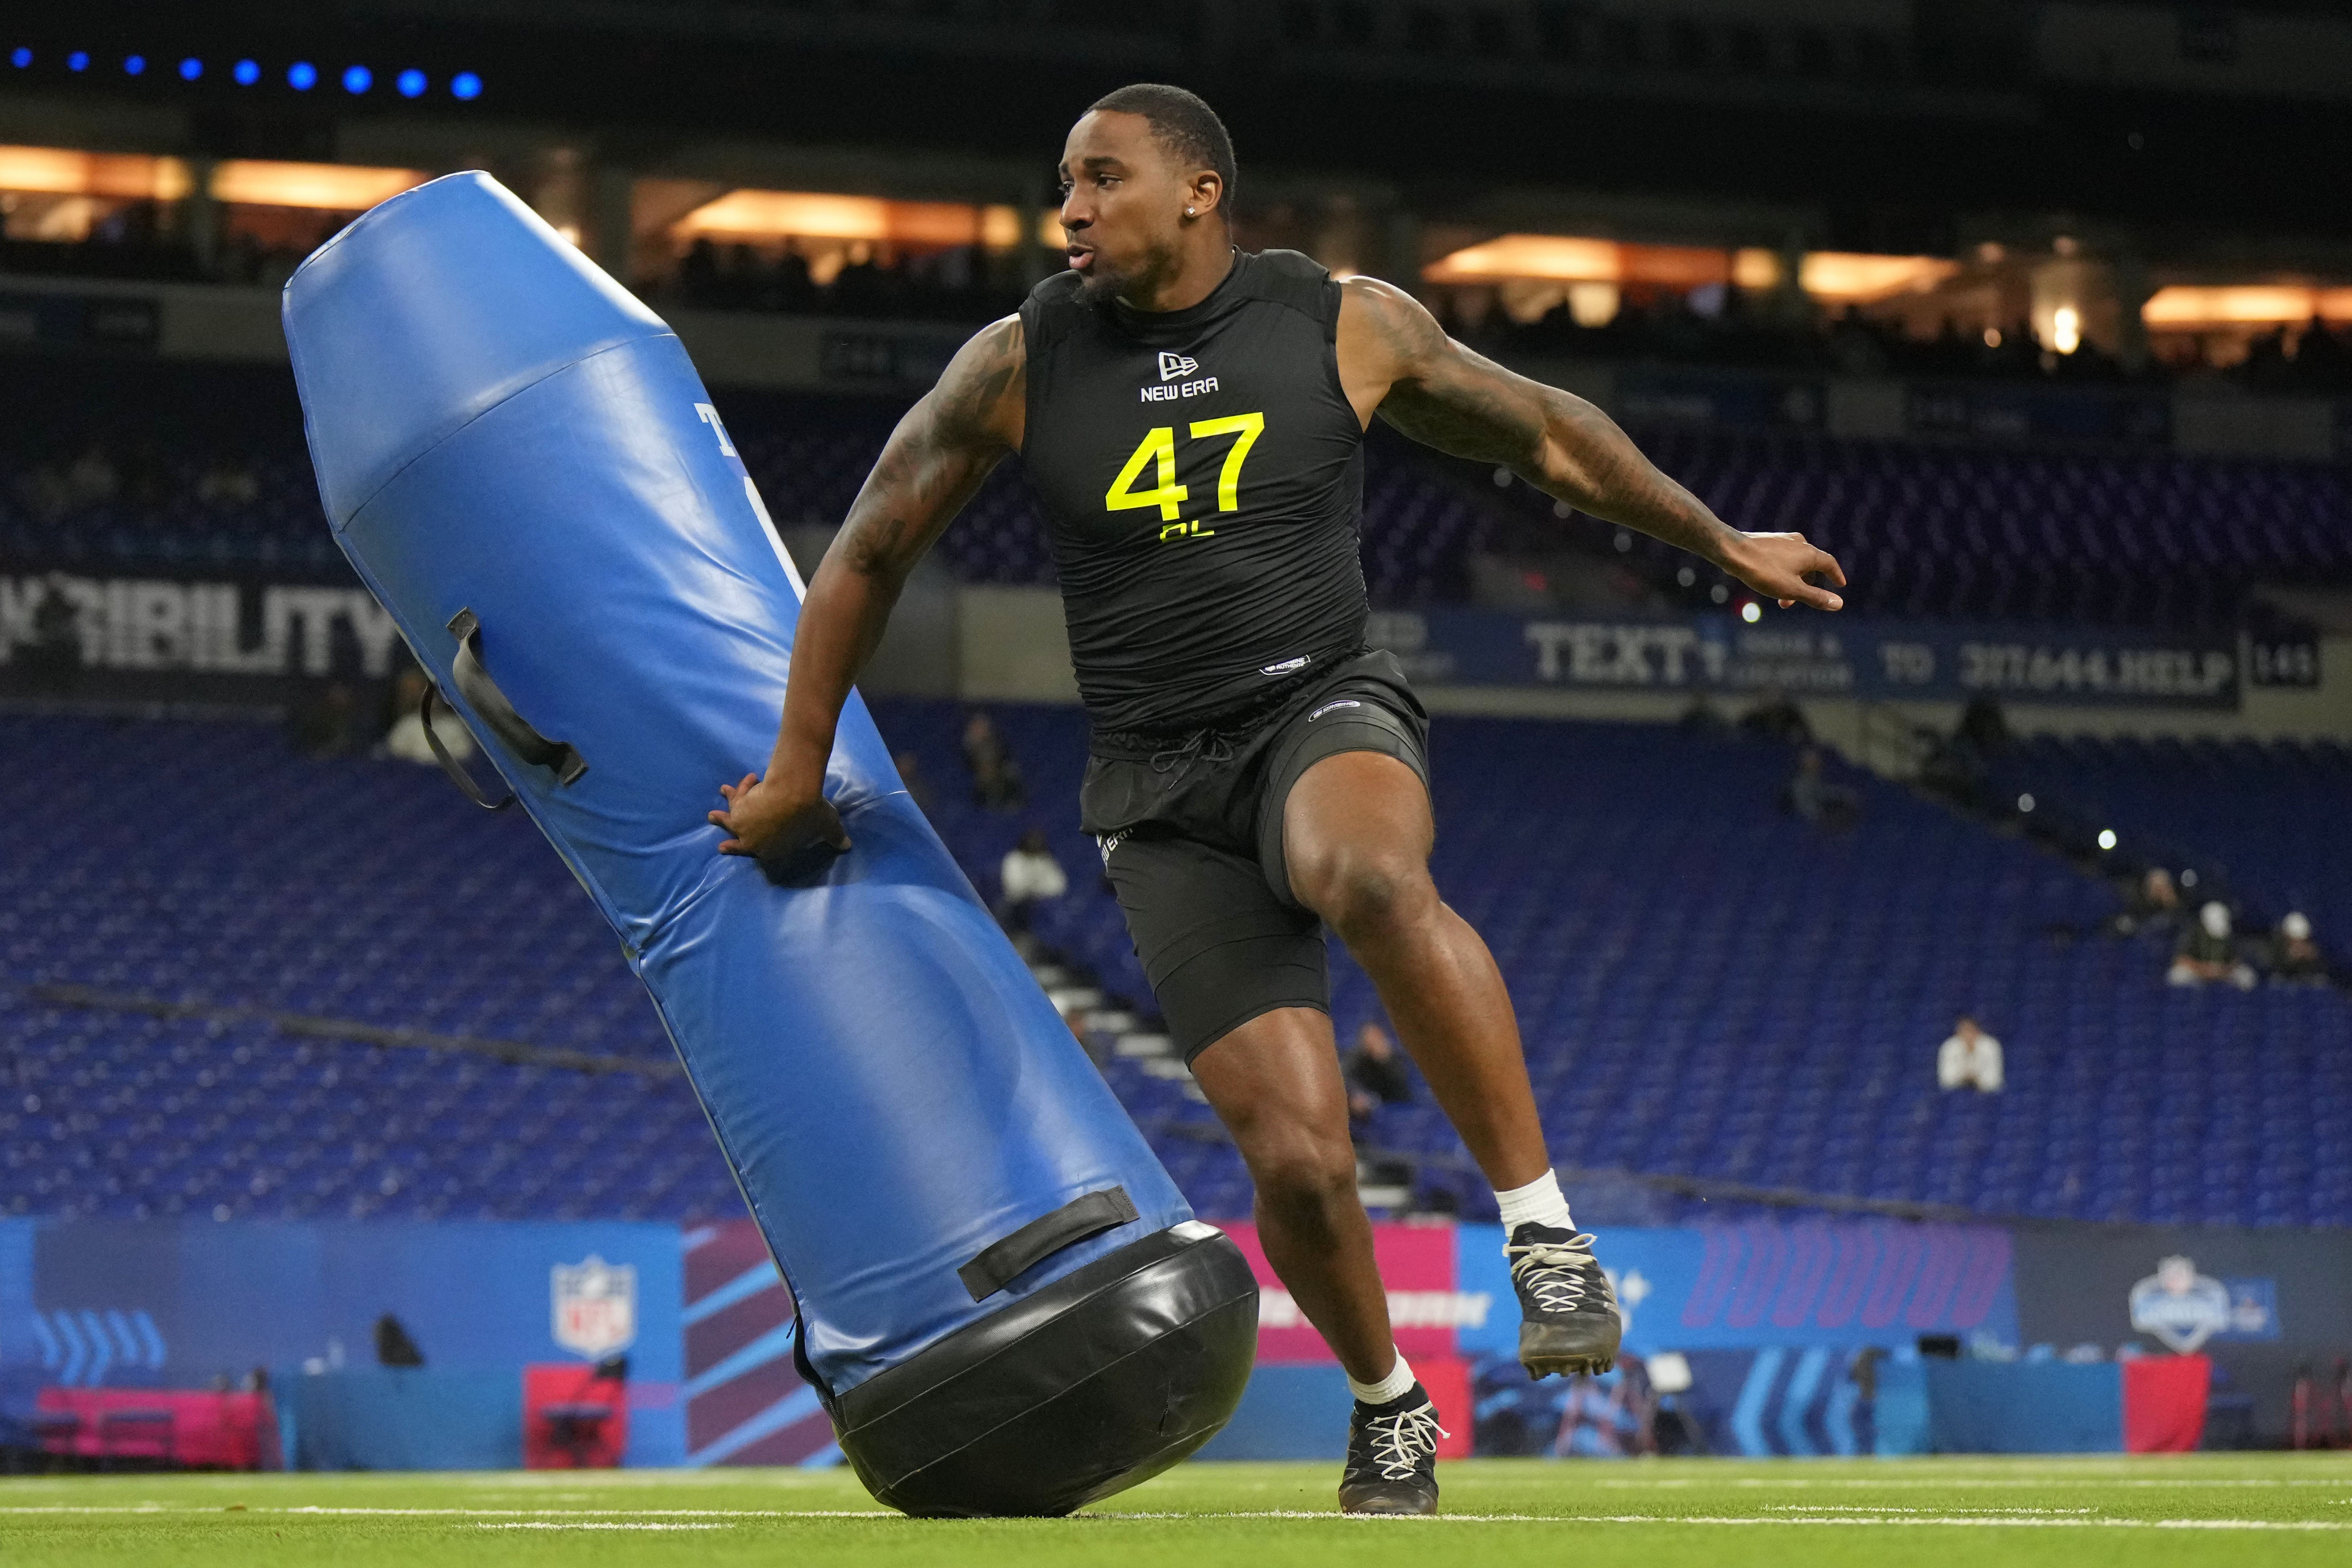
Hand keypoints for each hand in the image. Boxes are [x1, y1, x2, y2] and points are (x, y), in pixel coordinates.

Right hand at [709, 773, 850, 885]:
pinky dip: (740, 788)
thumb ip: (835, 837)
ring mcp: (743, 824)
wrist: (793, 795)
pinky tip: (749, 778)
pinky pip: (736, 796)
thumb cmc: (811, 814)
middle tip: (721, 846)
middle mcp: (753, 840)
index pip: (763, 852)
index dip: (761, 847)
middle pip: (738, 841)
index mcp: (772, 851)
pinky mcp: (739, 805)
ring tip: (715, 813)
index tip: (754, 846)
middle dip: (730, 842)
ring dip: (722, 814)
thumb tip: (847, 846)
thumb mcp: (826, 826)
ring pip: (729, 818)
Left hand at [1721, 531, 1846, 610]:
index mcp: (1809, 553)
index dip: (1836, 575)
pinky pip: (1782, 558)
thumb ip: (1815, 597)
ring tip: (1778, 597)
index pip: (1829, 563)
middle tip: (1790, 604)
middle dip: (1805, 586)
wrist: (1732, 552)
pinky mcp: (1768, 541)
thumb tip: (1839, 604)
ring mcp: (1783, 540)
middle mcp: (1799, 542)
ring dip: (1791, 581)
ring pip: (1795, 563)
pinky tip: (1769, 580)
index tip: (1840, 585)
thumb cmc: (1763, 571)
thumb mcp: (1792, 590)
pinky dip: (1782, 571)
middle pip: (1810, 566)